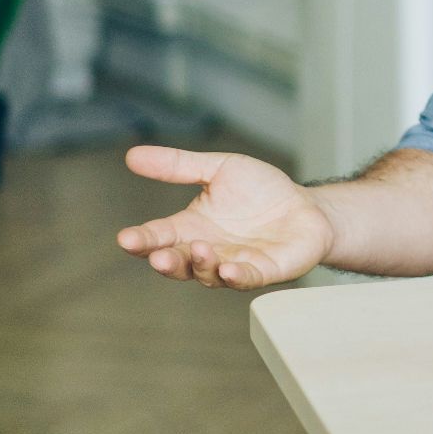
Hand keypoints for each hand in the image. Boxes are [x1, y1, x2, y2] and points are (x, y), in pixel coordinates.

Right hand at [116, 146, 335, 289]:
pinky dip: (235, 277)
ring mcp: (233, 264)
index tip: (126, 238)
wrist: (306, 206)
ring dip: (201, 264)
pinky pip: (245, 279)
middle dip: (165, 261)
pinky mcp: (263, 271)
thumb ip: (179, 165)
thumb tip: (133, 154)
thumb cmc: (261, 190)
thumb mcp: (219, 168)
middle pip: (178, 262)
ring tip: (200, 250)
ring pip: (208, 273)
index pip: (159, 236)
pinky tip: (228, 270)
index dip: (142, 240)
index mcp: (191, 227)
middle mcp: (207, 250)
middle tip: (157, 256)